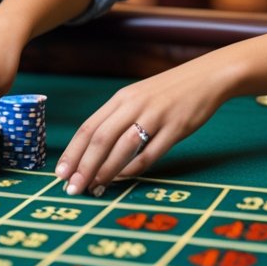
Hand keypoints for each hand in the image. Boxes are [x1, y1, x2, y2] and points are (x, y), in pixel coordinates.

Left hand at [55, 59, 228, 195]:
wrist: (206, 78)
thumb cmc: (169, 92)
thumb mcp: (139, 98)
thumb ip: (119, 119)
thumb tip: (93, 152)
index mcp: (122, 98)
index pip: (89, 127)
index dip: (73, 152)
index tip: (60, 173)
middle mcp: (134, 105)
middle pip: (100, 139)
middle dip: (83, 166)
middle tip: (72, 188)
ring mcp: (155, 116)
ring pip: (121, 148)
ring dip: (104, 171)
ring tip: (93, 188)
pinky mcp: (175, 128)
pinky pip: (149, 154)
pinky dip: (133, 169)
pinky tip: (122, 179)